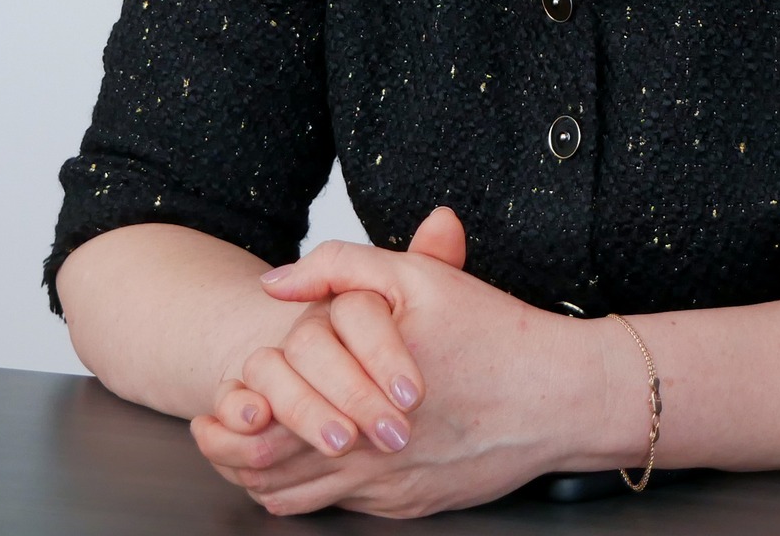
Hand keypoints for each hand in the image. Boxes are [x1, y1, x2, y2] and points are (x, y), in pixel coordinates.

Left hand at [191, 209, 611, 516]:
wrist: (565, 395)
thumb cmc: (497, 337)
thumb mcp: (418, 279)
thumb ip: (341, 269)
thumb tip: (276, 284)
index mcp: (355, 396)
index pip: (262, 427)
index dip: (227, 423)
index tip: (214, 410)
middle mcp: (366, 453)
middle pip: (270, 473)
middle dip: (232, 457)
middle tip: (215, 438)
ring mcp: (388, 486)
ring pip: (301, 499)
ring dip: (266, 480)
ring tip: (248, 457)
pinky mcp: (411, 504)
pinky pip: (342, 510)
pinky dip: (311, 495)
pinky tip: (306, 475)